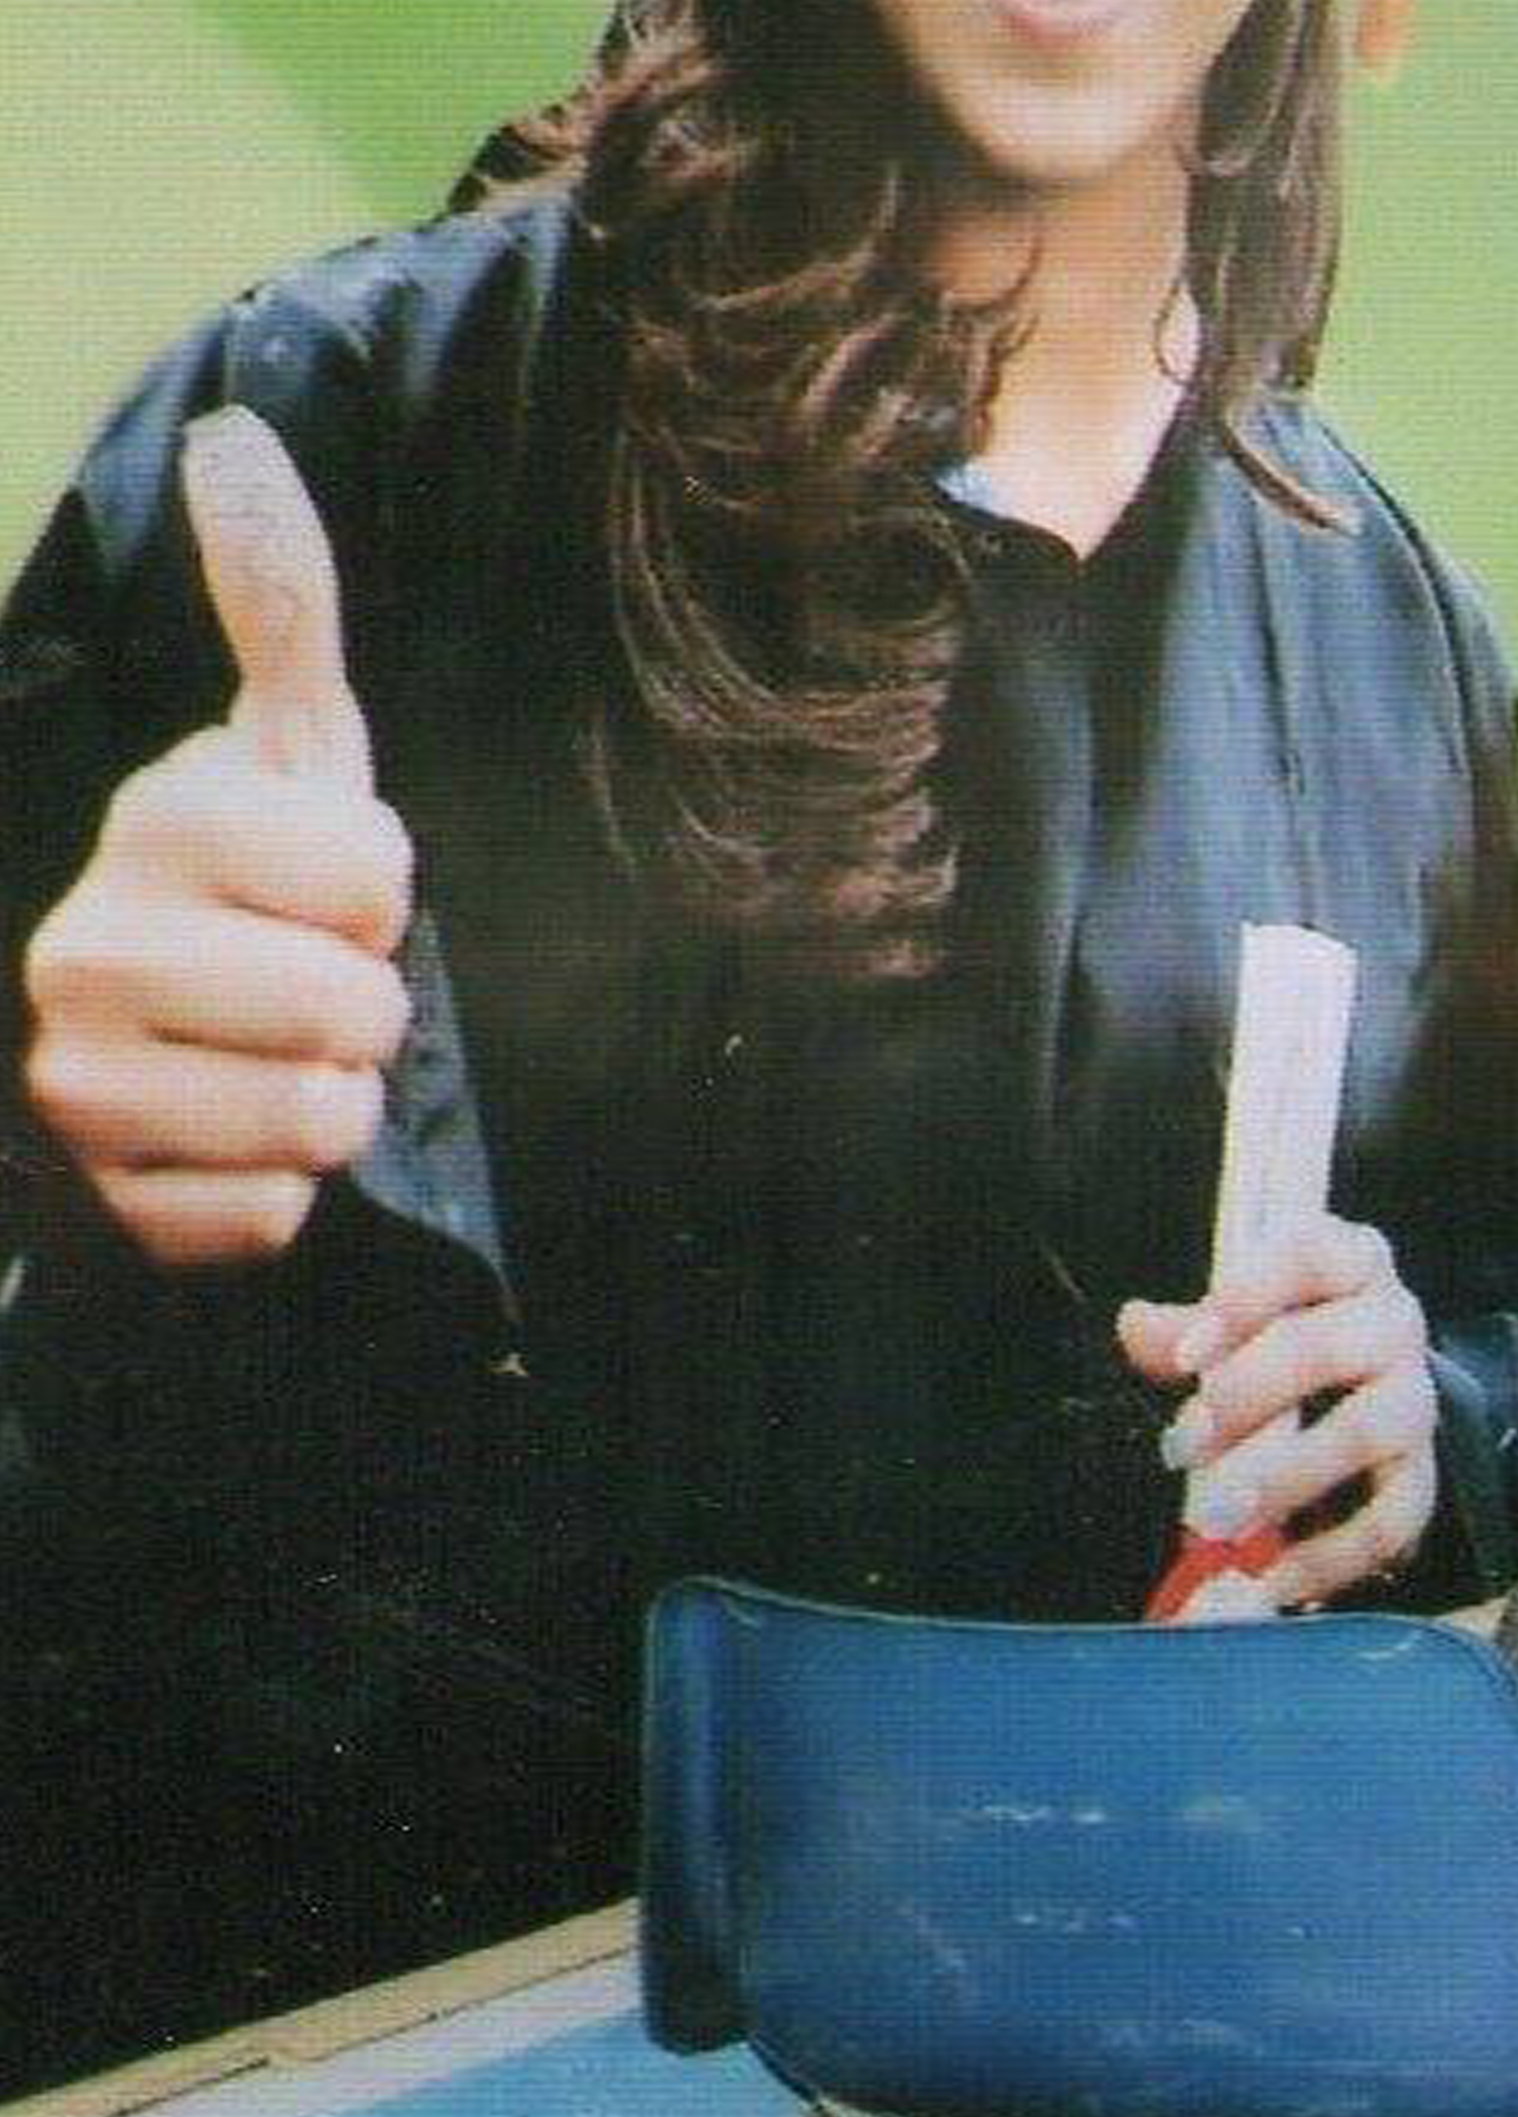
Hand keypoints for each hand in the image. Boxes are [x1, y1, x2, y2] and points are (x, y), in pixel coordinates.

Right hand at [23, 410, 409, 1264]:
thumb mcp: (285, 746)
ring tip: (275, 1063)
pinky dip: (278, 1195)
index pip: (378, 880)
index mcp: (154, 825)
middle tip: (303, 990)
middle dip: (368, 1012)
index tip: (324, 894)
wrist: (152, 1040)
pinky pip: (271, 1219)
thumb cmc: (248, 886)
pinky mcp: (105, 1203)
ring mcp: (78, 1083)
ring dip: (333, 1105)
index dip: (381, 897)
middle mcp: (86, 948)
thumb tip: (241, 438)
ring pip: (322, 1122)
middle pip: (358, 1011)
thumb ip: (282, 606)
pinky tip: (227, 1142)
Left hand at [1118, 1215, 1438, 1615]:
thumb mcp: (1240, 1319)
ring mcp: (1416, 1400)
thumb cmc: (1287, 1341)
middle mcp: (1393, 1323)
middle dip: (1250, 1398)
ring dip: (1290, 1477)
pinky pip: (1396, 1517)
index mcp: (1348, 1262)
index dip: (1246, 1301)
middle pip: (1332, 1347)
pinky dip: (1333, 1555)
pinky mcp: (1422, 1473)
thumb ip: (1186, 1328)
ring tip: (1224, 1520)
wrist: (1369, 1391)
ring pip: (1370, 1430)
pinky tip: (1274, 1580)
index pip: (1308, 1257)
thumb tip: (1137, 1328)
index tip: (1186, 1358)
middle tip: (1182, 1447)